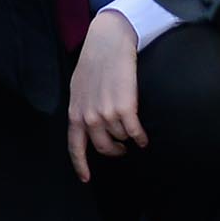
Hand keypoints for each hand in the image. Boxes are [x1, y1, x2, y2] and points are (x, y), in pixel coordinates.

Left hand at [64, 8, 146, 181]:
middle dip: (114, 151)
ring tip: (133, 133)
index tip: (87, 178)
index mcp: (75, 113)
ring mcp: (106, 114)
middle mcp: (89, 117)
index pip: (75, 147)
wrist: (108, 42)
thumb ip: (82, 108)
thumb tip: (87, 124)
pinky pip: (134, 132)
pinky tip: (144, 137)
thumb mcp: (79, 88)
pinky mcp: (125, 108)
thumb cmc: (94, 62)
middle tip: (122, 148)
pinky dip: (141, 137)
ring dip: (128, 139)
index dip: (81, 166)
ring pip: (121, 139)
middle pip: (103, 148)